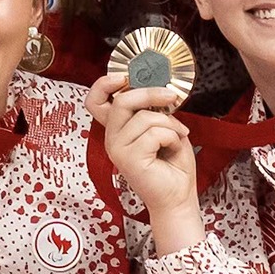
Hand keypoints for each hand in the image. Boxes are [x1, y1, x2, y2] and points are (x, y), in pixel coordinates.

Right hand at [86, 70, 204, 251]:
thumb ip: (152, 110)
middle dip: (150, 94)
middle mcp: (112, 138)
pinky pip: (154, 133)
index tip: (124, 77)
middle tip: (171, 97)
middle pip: (122, 101)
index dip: (104, 84)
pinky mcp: (129, 160)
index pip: (95, 102)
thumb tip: (157, 88)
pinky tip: (173, 148)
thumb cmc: (172, 164)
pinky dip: (172, 136)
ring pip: (144, 117)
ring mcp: (118, 150)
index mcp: (117, 129)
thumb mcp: (163, 127)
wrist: (179, 197)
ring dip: (169, 123)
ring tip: (177, 136)